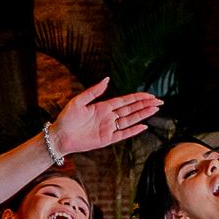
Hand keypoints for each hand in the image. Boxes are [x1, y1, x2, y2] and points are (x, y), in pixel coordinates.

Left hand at [48, 78, 163, 157]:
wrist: (59, 136)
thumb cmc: (66, 118)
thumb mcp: (79, 101)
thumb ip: (94, 91)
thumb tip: (107, 79)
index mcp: (103, 107)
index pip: (126, 101)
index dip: (138, 98)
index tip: (151, 95)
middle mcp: (109, 117)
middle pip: (131, 110)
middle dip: (145, 105)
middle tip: (160, 101)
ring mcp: (108, 128)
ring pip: (130, 120)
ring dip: (142, 115)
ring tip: (155, 109)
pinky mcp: (106, 139)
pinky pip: (123, 134)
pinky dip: (133, 130)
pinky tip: (144, 126)